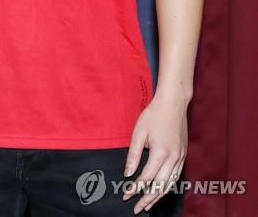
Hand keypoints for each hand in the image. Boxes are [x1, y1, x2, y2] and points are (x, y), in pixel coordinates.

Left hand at [122, 92, 187, 212]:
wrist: (174, 103)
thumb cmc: (154, 114)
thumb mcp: (139, 132)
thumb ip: (133, 154)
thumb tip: (128, 174)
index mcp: (161, 152)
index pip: (146, 178)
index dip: (135, 188)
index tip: (126, 195)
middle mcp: (173, 158)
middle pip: (160, 186)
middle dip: (147, 199)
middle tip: (136, 208)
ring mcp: (180, 157)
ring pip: (170, 184)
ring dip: (158, 197)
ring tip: (148, 205)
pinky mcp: (183, 155)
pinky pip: (176, 177)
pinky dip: (168, 187)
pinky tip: (161, 191)